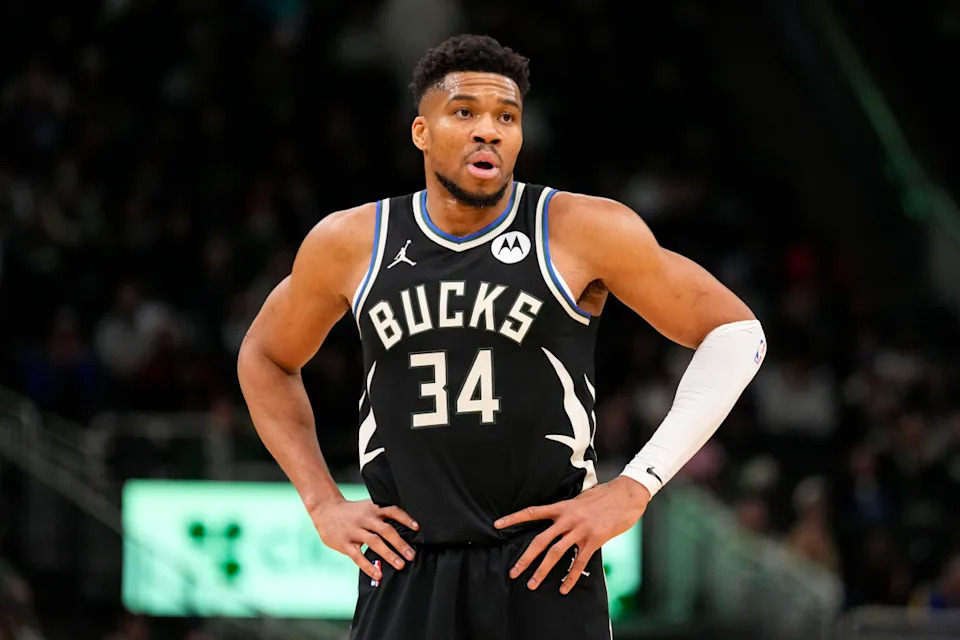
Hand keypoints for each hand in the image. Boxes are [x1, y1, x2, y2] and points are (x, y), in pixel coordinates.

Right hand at [310, 498, 418, 581]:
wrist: (325, 510)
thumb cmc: (351, 512)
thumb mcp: (367, 507)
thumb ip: (381, 516)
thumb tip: (403, 529)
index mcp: (373, 509)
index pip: (392, 511)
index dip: (405, 519)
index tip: (417, 528)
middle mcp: (365, 519)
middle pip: (386, 530)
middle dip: (400, 543)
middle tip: (412, 555)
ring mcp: (355, 531)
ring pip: (374, 543)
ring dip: (389, 554)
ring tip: (400, 565)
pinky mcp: (345, 543)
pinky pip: (358, 556)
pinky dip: (369, 566)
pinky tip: (378, 574)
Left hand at [494, 476, 650, 593]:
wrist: (627, 494)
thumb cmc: (605, 495)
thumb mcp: (581, 497)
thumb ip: (568, 508)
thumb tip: (558, 516)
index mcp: (562, 506)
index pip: (532, 512)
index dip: (513, 518)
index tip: (497, 524)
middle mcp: (568, 519)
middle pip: (540, 541)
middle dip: (525, 558)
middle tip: (514, 571)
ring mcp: (580, 530)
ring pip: (556, 554)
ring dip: (543, 571)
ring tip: (533, 584)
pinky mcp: (594, 540)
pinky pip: (579, 562)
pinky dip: (570, 577)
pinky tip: (563, 588)